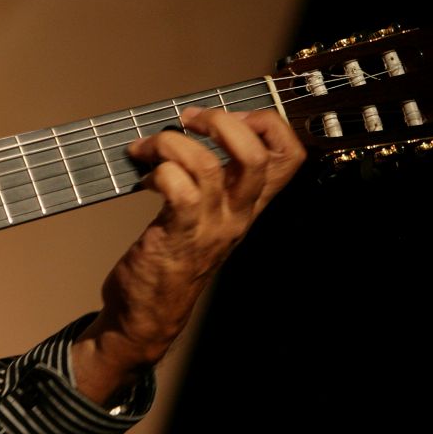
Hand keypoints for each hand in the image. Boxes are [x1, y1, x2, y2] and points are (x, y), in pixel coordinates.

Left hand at [72, 107, 304, 404]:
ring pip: (207, 165)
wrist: (146, 317)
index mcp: (247, 206)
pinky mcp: (178, 237)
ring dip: (170, 142)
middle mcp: (237, 215)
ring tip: (147, 147)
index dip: (266, 122)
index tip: (227, 115)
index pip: (290, 155)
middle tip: (190, 120)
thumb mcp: (204, 218)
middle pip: (259, 154)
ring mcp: (209, 227)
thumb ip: (208, 182)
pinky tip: (142, 178)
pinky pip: (176, 189)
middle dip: (223, 120)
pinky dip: (156, 171)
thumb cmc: (169, 261)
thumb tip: (187, 131)